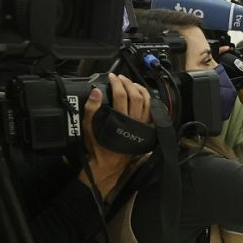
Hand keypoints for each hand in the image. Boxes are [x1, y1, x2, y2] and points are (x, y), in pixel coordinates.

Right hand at [80, 73, 147, 192]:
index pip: (120, 95)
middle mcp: (134, 122)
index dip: (116, 83)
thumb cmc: (98, 148)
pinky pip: (152, 113)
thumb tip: (96, 92)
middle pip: (136, 96)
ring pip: (148, 103)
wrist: (108, 165)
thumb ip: (91, 110)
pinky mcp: (146, 130)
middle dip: (129, 83)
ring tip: (132, 84)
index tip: (112, 77)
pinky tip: (144, 97)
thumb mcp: (89, 129)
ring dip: (141, 90)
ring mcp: (142, 126)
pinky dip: (150, 102)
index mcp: (120, 120)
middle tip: (121, 78)